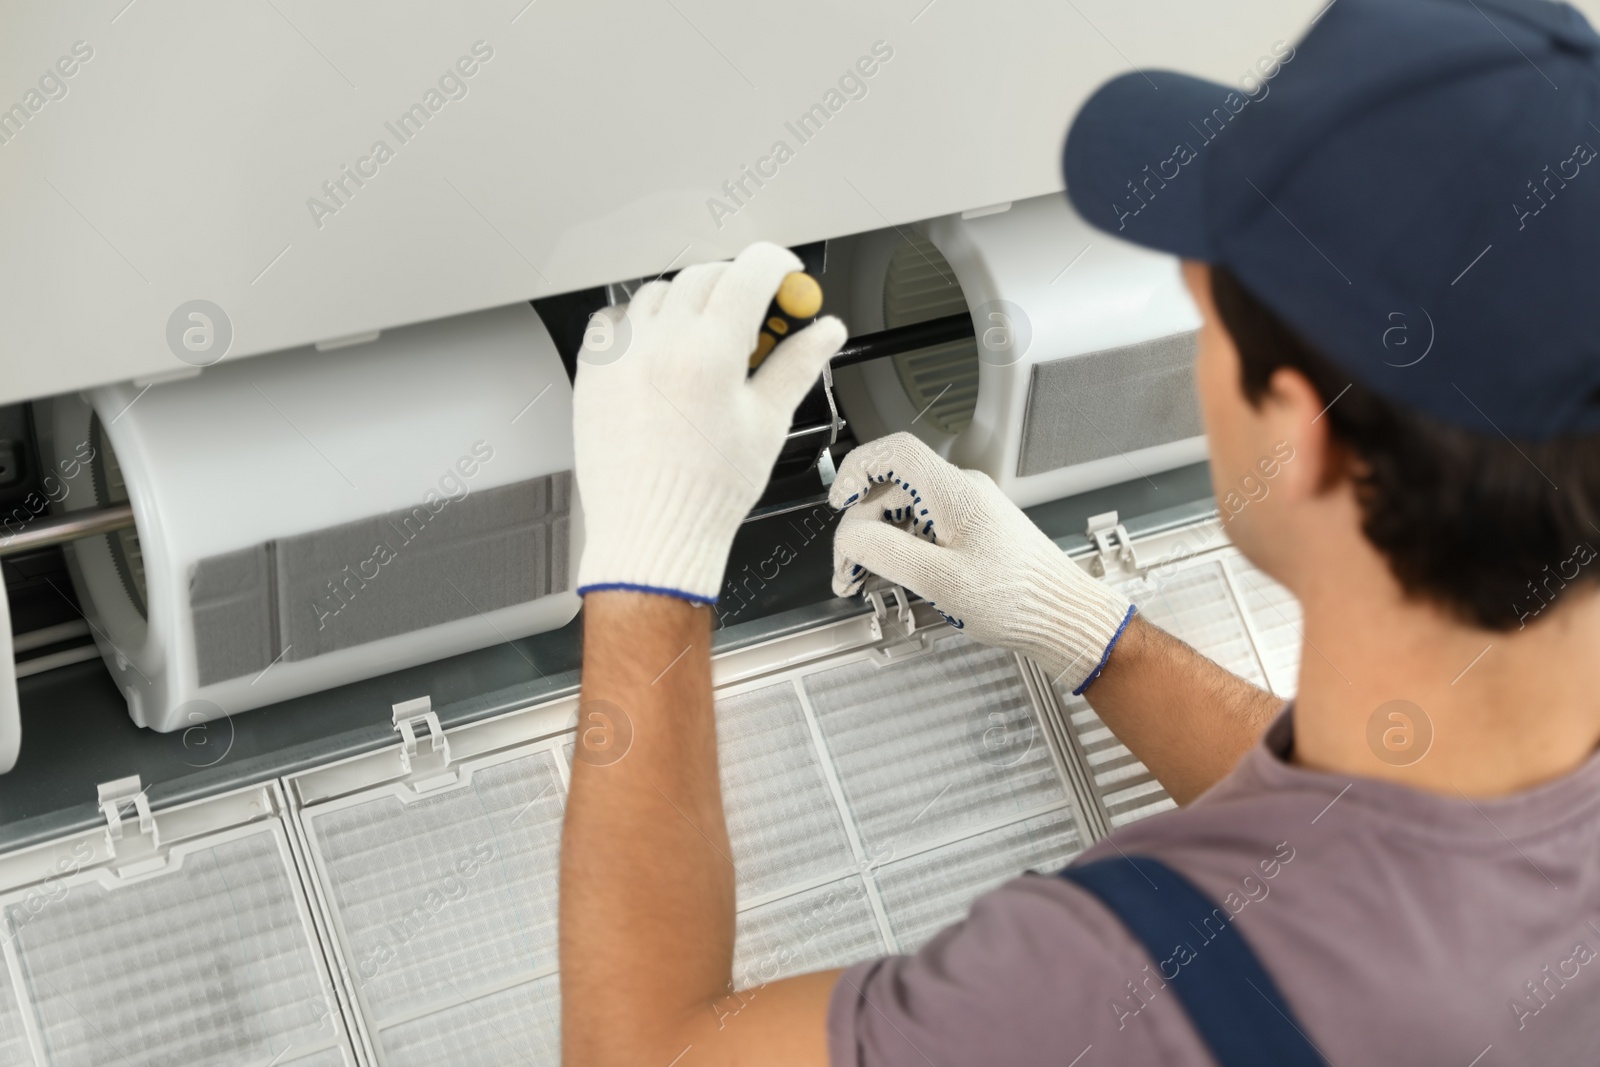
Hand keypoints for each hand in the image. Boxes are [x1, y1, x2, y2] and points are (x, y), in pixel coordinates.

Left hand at [574, 242, 846, 603]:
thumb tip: (825, 332)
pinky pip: (614, 320)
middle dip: (736, 286)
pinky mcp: (592, 371)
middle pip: (706, 276)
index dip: (777, 264)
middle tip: (754, 320)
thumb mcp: (767, 423)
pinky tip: (660, 352)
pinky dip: (640, 323)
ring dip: (688, 302)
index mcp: (710, 353)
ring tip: (705, 343)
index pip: (749, 272)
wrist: (652, 532)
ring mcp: (620, 355)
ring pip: (658, 292)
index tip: (784, 275)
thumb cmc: (708, 492)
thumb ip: (797, 365)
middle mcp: (660, 344)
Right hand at [829, 432, 1133, 692]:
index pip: (893, 453)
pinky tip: (893, 577)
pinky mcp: (974, 531)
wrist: (1063, 617)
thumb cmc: (1017, 601)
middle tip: (847, 571)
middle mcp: (962, 492)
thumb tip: (848, 536)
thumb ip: (886, 552)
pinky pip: (924, 527)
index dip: (856, 470)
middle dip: (860, 527)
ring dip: (877, 542)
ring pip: (905, 510)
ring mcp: (969, 511)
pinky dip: (900, 549)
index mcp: (954, 493)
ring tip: (863, 581)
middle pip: (892, 489)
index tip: (837, 503)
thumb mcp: (939, 581)